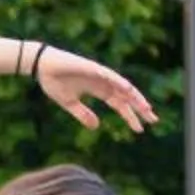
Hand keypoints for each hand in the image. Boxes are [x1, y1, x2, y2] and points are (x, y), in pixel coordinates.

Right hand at [32, 50, 157, 134]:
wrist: (40, 66)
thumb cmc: (53, 81)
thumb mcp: (69, 103)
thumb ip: (83, 114)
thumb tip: (96, 127)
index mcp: (99, 90)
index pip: (120, 105)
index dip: (130, 116)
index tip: (140, 129)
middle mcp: (103, 81)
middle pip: (126, 96)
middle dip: (140, 108)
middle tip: (153, 119)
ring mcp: (99, 74)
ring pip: (122, 86)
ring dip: (134, 96)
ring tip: (146, 107)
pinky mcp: (92, 67)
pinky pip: (109, 75)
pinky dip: (119, 82)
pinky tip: (128, 89)